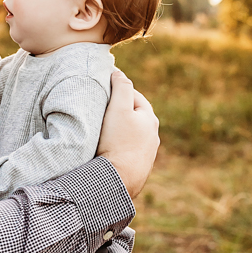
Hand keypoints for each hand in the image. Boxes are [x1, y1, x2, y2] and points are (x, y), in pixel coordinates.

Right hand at [97, 69, 158, 197]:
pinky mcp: (138, 169)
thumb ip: (121, 87)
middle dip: (118, 112)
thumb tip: (119, 73)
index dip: (118, 90)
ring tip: (102, 132)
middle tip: (99, 110)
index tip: (103, 90)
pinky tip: (107, 151)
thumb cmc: (117, 141)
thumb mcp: (117, 108)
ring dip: (119, 132)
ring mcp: (146, 155)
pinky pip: (127, 152)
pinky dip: (118, 148)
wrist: (118, 179)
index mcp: (150, 119)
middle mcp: (152, 137)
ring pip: (131, 136)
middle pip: (133, 117)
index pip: (134, 96)